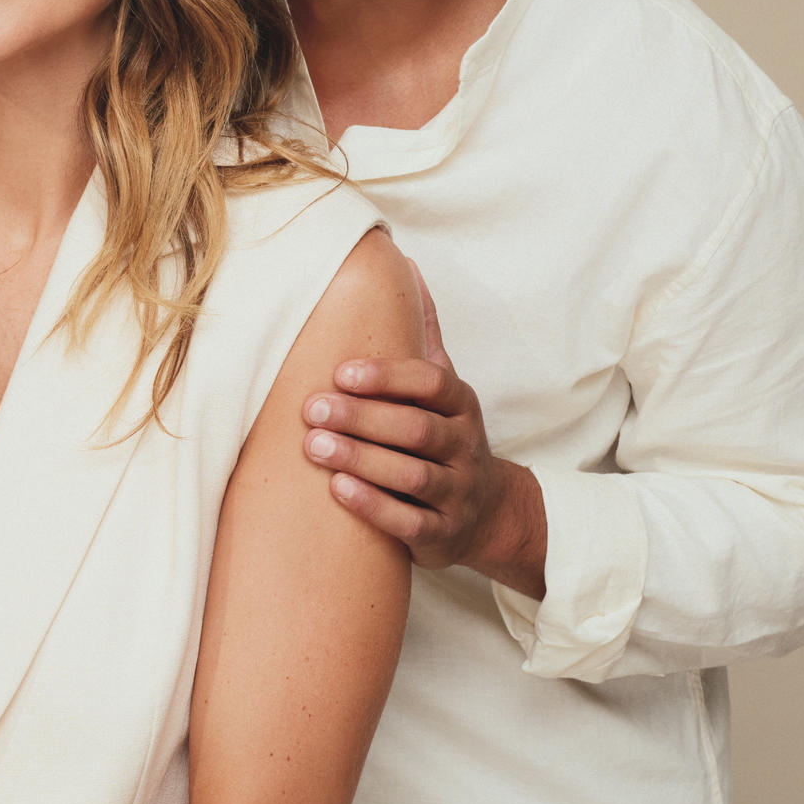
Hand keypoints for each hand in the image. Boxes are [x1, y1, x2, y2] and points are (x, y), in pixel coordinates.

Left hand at [302, 261, 547, 594]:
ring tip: (314, 446)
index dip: (389, 377)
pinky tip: (338, 490)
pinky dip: (374, 506)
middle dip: (364, 417)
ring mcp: (456, 494)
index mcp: (463, 405)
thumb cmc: (449, 438)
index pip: (432, 384)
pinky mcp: (442, 536)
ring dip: (362, 459)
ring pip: (412, 475)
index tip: (341, 372)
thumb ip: (424, 336)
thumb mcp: (447, 388)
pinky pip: (410, 522)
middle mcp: (465, 448)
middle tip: (312, 408)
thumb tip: (405, 267)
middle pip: (417, 429)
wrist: (490, 515)